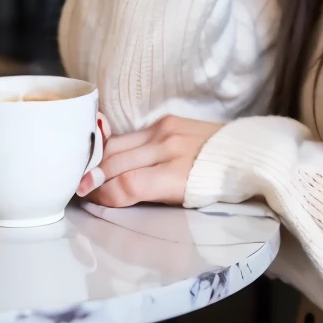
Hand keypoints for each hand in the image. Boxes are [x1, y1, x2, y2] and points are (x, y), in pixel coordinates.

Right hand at [77, 114, 221, 206]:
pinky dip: (114, 147)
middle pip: (116, 163)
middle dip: (92, 178)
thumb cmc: (214, 185)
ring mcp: (165, 130)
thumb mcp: (184, 202)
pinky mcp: (165, 120)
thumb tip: (112, 196)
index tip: (92, 202)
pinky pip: (131, 134)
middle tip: (79, 189)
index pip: (127, 185)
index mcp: (176, 175)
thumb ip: (149, 196)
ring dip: (98, 160)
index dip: (104, 196)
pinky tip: (107, 157)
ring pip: (118, 144)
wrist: (243, 153)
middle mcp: (168, 148)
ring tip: (88, 173)